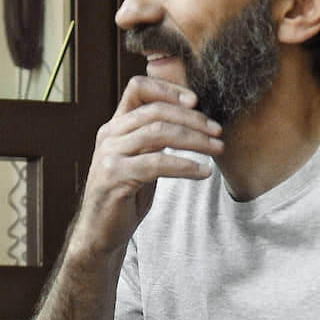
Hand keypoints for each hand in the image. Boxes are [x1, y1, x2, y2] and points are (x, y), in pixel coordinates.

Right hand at [68, 76, 222, 261]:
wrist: (101, 232)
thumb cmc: (126, 194)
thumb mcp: (140, 158)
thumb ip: (154, 137)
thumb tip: (191, 118)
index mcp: (115, 125)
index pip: (138, 88)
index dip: (167, 89)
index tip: (195, 101)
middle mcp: (110, 134)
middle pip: (155, 110)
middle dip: (192, 118)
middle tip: (218, 130)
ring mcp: (110, 155)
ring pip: (159, 133)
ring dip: (195, 140)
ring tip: (217, 148)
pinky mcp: (116, 177)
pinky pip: (157, 164)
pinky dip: (186, 166)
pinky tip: (203, 172)